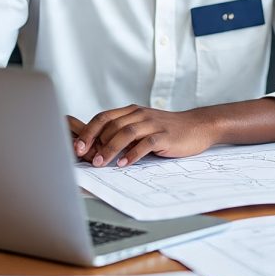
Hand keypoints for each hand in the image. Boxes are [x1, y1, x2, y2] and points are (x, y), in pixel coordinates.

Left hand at [67, 105, 215, 167]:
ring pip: (126, 133)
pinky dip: (132, 154)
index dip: (88, 131)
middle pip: (111, 125)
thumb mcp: (143, 126)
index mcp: (132, 111)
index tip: (77, 146)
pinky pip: (145, 143)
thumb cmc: (167, 130)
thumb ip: (124, 133)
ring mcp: (153, 124)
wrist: (197, 126)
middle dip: (95, 142)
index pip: (104, 117)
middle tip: (86, 157)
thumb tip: (98, 148)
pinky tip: (124, 164)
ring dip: (110, 148)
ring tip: (100, 163)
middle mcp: (140, 114)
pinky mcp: (164, 136)